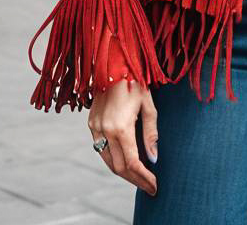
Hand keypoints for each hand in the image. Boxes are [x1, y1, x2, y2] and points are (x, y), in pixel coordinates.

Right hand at [88, 79, 157, 197]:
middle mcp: (104, 130)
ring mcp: (95, 126)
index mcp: (120, 127)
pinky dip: (113, 158)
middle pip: (118, 167)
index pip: (132, 163)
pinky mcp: (91, 122)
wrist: (114, 61)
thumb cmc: (136, 80)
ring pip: (107, 160)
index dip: (144, 178)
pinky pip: (100, 148)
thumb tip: (153, 159)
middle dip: (135, 179)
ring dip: (123, 172)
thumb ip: (151, 134)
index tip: (155, 185)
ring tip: (139, 177)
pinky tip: (125, 159)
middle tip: (149, 186)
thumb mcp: (149, 105)